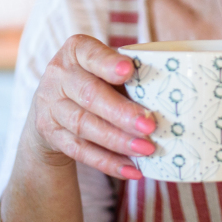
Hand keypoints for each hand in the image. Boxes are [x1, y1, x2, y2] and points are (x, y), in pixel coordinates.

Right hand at [23, 34, 156, 179]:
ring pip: (84, 126)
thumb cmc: (95, 81)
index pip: (90, 55)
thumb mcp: (105, 68)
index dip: (108, 64)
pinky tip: (132, 170)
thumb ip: (128, 74)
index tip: (129, 71)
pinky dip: (108, 162)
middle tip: (150, 126)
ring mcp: (51, 106)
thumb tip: (170, 92)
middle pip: (90, 95)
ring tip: (147, 149)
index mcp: (76, 51)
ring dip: (119, 141)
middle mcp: (58, 75)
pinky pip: (80, 151)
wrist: (53, 106)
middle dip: (121, 113)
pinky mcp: (51, 134)